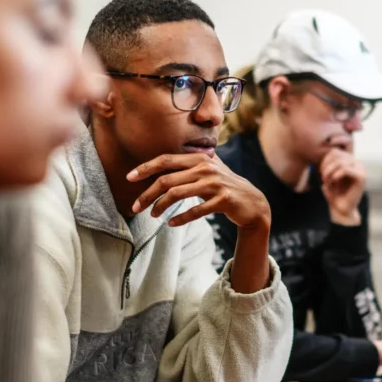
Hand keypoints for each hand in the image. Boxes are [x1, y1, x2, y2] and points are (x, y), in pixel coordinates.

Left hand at [128, 153, 269, 230]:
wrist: (252, 202)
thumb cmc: (224, 186)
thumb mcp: (207, 170)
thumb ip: (187, 165)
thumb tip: (159, 163)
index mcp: (199, 158)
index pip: (165, 160)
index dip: (145, 168)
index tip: (129, 177)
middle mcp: (205, 168)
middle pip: (167, 180)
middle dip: (147, 194)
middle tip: (136, 207)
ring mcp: (215, 183)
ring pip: (178, 194)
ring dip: (161, 206)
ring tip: (153, 215)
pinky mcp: (223, 200)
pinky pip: (196, 210)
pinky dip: (181, 218)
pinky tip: (171, 223)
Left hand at [319, 148, 365, 225]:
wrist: (341, 209)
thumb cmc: (334, 193)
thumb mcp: (328, 175)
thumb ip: (329, 162)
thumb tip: (327, 147)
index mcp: (350, 161)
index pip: (335, 151)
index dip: (324, 160)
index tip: (320, 172)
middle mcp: (357, 163)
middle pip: (337, 154)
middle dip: (326, 166)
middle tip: (323, 178)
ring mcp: (361, 169)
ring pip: (341, 162)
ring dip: (329, 172)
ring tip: (327, 181)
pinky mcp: (361, 177)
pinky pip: (346, 169)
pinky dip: (336, 175)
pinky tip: (333, 181)